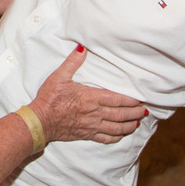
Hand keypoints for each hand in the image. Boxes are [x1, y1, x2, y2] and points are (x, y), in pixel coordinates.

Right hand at [27, 47, 145, 143]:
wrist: (40, 121)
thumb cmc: (49, 98)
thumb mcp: (59, 76)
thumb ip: (73, 62)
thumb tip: (82, 47)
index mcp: (91, 98)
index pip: (117, 100)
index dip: (131, 101)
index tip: (140, 100)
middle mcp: (94, 113)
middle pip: (120, 114)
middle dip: (134, 113)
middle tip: (144, 111)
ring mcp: (91, 125)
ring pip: (116, 127)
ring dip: (129, 125)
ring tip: (137, 123)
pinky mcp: (87, 134)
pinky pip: (106, 138)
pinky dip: (116, 137)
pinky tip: (122, 134)